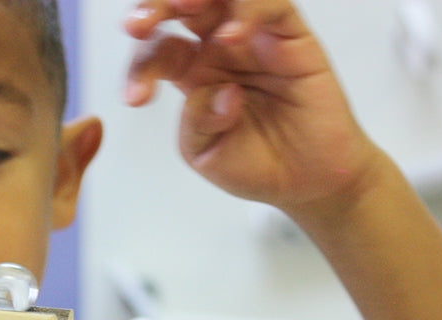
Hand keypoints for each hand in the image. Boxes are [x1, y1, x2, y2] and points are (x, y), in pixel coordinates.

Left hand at [123, 0, 377, 214]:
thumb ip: (196, 122)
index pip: (156, 49)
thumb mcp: (206, 154)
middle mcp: (218, 46)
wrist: (305, 181)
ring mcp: (254, 37)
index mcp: (191, 72)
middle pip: (182, 4)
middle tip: (138, 26)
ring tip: (182, 6)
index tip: (136, 100)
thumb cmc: (256, 164)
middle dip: (154, 6)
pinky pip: (271, 5)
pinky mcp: (290, 36)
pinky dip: (248, 12)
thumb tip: (219, 92)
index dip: (140, 67)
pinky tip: (231, 37)